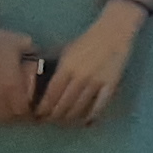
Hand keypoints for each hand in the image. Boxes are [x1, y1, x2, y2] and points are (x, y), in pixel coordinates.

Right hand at [0, 27, 37, 124]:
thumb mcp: (23, 43)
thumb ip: (34, 54)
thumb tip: (41, 60)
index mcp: (12, 86)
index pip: (23, 110)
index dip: (29, 110)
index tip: (32, 106)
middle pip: (9, 116)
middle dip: (17, 114)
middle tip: (20, 108)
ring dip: (1, 115)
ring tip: (6, 109)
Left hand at [36, 6, 141, 125]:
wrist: (114, 32)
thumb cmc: (87, 41)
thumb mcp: (65, 51)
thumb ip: (54, 67)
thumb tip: (38, 83)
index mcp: (66, 68)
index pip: (51, 95)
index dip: (43, 108)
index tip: (38, 115)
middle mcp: (79, 77)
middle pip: (63, 105)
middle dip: (54, 116)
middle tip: (49, 121)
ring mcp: (96, 82)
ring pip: (79, 108)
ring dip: (69, 118)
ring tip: (64, 121)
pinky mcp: (111, 85)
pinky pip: (99, 106)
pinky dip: (90, 116)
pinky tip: (85, 121)